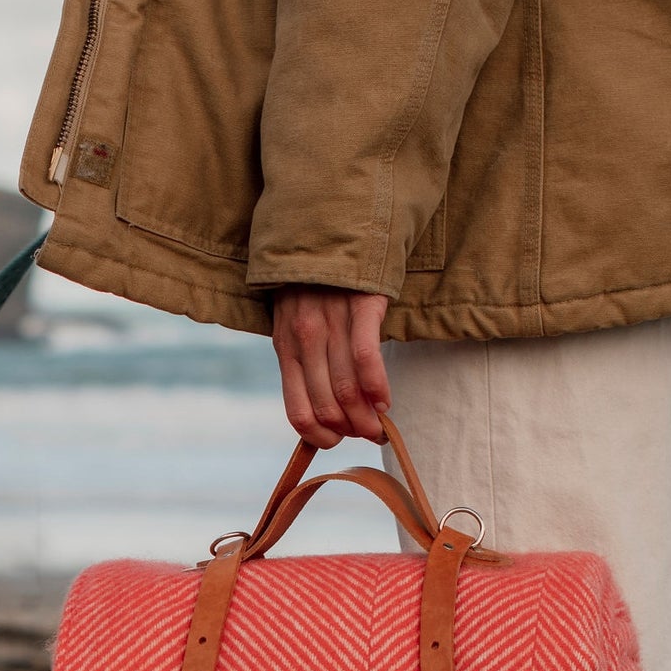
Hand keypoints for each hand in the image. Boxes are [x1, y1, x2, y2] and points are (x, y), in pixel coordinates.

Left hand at [270, 286, 391, 447]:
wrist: (331, 229)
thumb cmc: (315, 286)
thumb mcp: (293, 324)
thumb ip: (304, 363)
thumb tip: (324, 415)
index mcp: (285, 348)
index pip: (298, 412)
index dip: (321, 437)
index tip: (340, 441)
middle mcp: (304, 339)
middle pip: (327, 406)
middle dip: (352, 431)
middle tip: (371, 435)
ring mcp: (330, 322)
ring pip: (347, 389)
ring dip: (367, 417)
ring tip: (380, 425)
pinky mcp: (360, 306)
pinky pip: (366, 358)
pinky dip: (378, 387)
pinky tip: (386, 400)